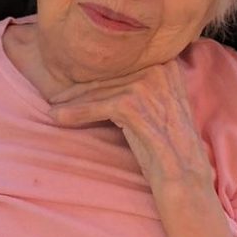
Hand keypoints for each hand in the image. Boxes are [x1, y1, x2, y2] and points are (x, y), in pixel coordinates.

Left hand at [48, 60, 213, 194]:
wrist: (183, 172)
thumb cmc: (167, 142)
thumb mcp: (159, 102)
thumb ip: (140, 83)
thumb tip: (99, 76)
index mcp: (166, 63)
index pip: (121, 66)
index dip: (96, 76)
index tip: (73, 85)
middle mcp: (159, 68)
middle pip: (109, 77)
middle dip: (79, 89)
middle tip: (56, 97)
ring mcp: (148, 85)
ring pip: (99, 91)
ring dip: (71, 103)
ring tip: (53, 109)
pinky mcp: (134, 105)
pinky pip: (96, 106)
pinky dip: (75, 113)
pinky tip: (59, 118)